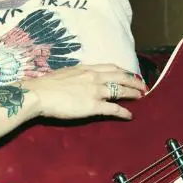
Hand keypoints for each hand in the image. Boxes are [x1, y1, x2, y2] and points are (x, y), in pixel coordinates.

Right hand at [23, 64, 146, 120]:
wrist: (39, 94)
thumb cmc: (45, 85)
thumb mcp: (64, 74)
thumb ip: (75, 76)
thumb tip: (77, 80)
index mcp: (86, 69)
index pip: (110, 67)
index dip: (123, 71)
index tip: (129, 74)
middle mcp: (94, 77)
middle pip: (121, 76)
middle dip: (134, 81)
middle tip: (144, 86)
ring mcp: (95, 91)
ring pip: (121, 90)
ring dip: (133, 93)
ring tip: (142, 97)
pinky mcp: (93, 106)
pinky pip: (114, 108)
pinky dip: (124, 112)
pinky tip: (130, 115)